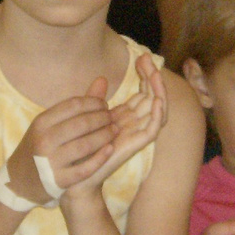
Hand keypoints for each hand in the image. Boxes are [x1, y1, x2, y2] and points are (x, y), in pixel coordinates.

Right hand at [4, 86, 117, 204]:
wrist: (19, 180)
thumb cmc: (38, 147)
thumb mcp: (48, 125)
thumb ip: (76, 106)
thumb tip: (103, 79)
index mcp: (41, 122)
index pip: (73, 105)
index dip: (94, 103)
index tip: (104, 105)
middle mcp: (44, 140)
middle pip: (82, 124)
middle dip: (102, 118)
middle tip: (113, 118)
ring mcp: (51, 162)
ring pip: (86, 145)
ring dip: (105, 135)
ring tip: (115, 130)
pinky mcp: (59, 181)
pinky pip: (86, 168)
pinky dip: (101, 157)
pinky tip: (110, 149)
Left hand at [73, 55, 168, 194]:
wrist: (75, 176)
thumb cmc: (80, 150)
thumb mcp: (88, 117)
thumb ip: (96, 99)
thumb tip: (101, 77)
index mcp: (125, 117)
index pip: (143, 91)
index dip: (145, 75)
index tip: (142, 58)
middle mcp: (134, 124)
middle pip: (152, 97)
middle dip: (153, 77)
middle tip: (149, 59)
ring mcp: (136, 134)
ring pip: (157, 110)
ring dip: (159, 91)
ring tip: (156, 74)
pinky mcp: (135, 146)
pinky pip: (153, 130)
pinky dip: (158, 115)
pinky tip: (158, 99)